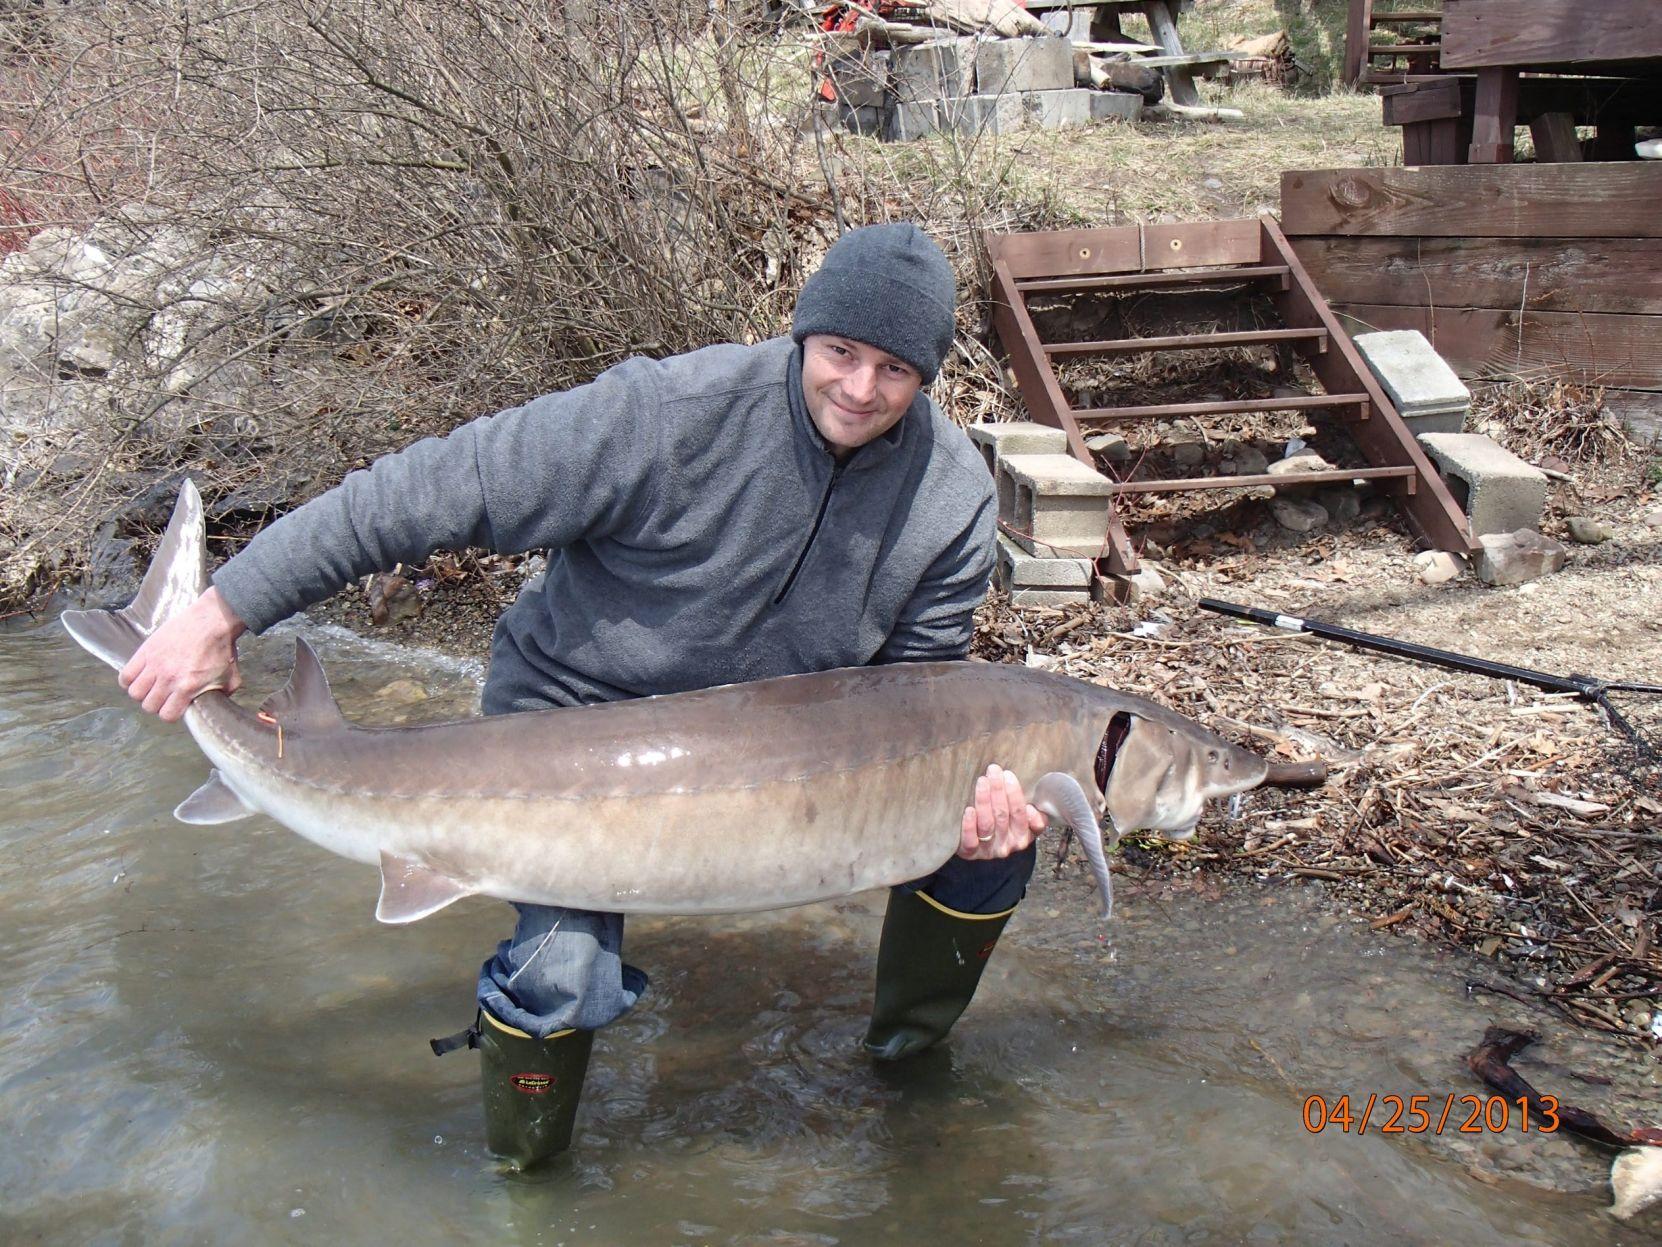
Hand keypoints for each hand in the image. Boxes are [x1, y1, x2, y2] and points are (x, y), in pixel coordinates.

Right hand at [119, 587, 246, 721]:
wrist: (212, 620)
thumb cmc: (222, 649)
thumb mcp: (231, 678)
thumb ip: (222, 695)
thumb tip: (215, 705)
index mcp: (188, 687)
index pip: (167, 715)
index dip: (170, 713)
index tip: (174, 706)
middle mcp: (168, 679)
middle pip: (149, 705)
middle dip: (156, 704)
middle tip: (163, 695)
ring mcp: (154, 665)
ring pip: (135, 692)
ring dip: (142, 693)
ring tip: (150, 686)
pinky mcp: (146, 651)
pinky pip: (125, 675)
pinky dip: (129, 680)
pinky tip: (139, 677)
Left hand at [957, 763, 1046, 860]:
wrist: (978, 845)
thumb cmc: (1002, 823)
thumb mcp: (1021, 819)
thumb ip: (1031, 813)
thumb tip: (1031, 808)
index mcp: (1023, 836)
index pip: (1022, 814)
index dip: (1015, 795)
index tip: (1008, 775)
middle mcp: (1008, 845)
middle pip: (1003, 815)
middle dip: (998, 790)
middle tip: (993, 771)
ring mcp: (989, 850)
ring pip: (987, 824)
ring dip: (984, 801)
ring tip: (982, 782)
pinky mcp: (971, 853)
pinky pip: (971, 841)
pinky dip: (969, 826)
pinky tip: (969, 810)